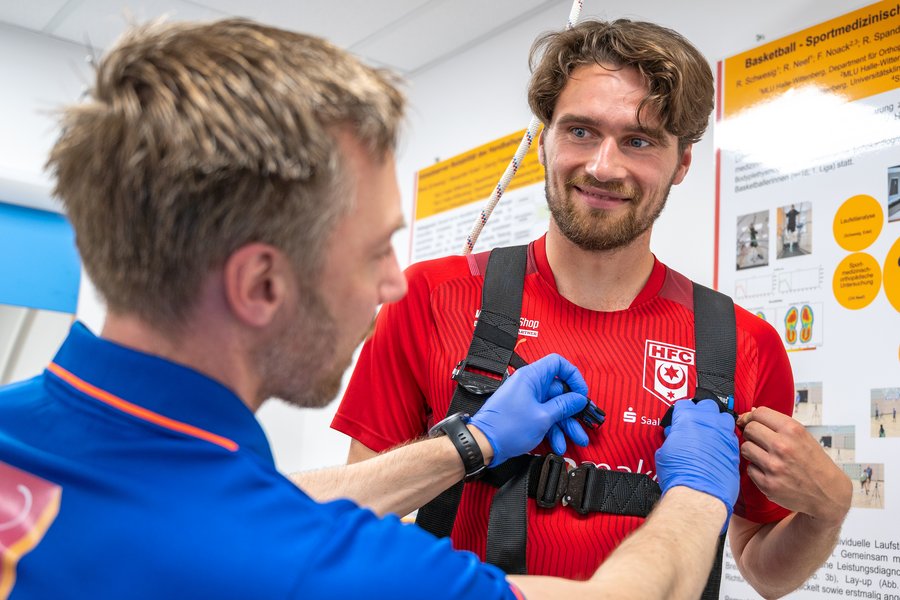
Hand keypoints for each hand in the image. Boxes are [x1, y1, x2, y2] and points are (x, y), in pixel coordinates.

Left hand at [468, 353, 588, 465]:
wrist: (484, 444)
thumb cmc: (505, 427)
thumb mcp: (543, 417)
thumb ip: (563, 406)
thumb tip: (578, 399)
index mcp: (531, 377)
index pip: (558, 364)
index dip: (573, 376)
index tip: (581, 393)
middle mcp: (529, 385)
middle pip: (558, 390)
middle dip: (572, 409)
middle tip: (583, 421)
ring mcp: (527, 400)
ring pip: (553, 407)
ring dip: (565, 424)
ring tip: (576, 438)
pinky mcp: (524, 414)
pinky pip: (544, 417)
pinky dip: (552, 430)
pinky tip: (558, 443)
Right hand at [655, 399, 739, 531]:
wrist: (699, 495)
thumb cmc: (681, 477)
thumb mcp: (665, 453)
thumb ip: (672, 439)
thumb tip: (674, 437)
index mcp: (687, 419)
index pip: (684, 404)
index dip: (680, 413)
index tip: (679, 419)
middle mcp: (708, 422)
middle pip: (707, 405)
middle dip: (701, 412)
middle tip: (694, 424)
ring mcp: (724, 434)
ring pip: (724, 418)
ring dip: (717, 423)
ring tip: (709, 434)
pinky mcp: (734, 448)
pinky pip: (732, 437)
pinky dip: (725, 440)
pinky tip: (717, 449)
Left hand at [737, 407, 850, 524]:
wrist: (829, 493)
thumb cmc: (815, 463)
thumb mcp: (803, 437)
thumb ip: (777, 424)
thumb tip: (750, 413)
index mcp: (792, 430)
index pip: (759, 413)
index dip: (751, 416)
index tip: (748, 421)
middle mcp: (782, 446)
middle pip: (749, 429)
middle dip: (751, 433)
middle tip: (758, 440)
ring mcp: (774, 466)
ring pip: (745, 448)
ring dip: (752, 451)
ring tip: (765, 455)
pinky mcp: (767, 484)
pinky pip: (749, 469)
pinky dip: (756, 469)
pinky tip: (769, 471)